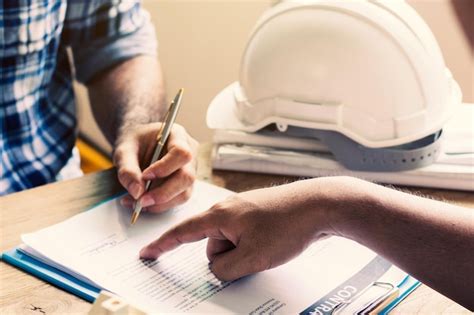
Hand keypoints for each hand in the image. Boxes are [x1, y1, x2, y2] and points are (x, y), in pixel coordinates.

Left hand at [114, 123, 197, 212]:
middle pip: (187, 177)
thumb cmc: (135, 142)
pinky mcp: (183, 186)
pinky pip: (176, 200)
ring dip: (160, 203)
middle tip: (141, 200)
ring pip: (184, 193)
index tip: (145, 176)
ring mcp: (189, 171)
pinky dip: (158, 206)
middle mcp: (189, 154)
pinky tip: (141, 203)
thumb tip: (137, 192)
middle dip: (164, 193)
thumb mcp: (124, 150)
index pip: (181, 153)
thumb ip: (127, 168)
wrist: (137, 145)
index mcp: (178, 136)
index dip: (165, 167)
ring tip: (136, 203)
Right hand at [139, 179, 335, 280]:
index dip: (162, 245)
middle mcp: (228, 209)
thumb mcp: (252, 257)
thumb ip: (225, 269)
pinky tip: (273, 243)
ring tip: (269, 247)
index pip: (182, 233)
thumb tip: (218, 268)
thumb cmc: (287, 226)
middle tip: (255, 254)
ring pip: (231, 245)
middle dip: (229, 259)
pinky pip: (245, 238)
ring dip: (244, 254)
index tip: (146, 253)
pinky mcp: (258, 215)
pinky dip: (253, 248)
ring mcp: (244, 211)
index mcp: (220, 216)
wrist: (320, 205)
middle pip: (213, 246)